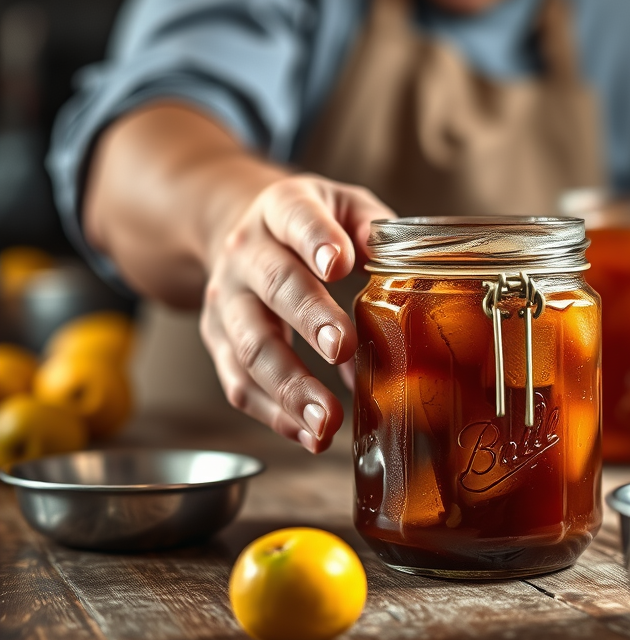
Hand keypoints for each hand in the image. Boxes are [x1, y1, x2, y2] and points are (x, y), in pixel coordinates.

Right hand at [200, 175, 392, 451]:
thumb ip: (373, 228)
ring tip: (327, 419)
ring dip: (289, 386)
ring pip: (250, 345)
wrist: (240, 230)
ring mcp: (226, 300)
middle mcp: (246, 253)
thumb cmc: (310, 222)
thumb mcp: (343, 204)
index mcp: (282, 208)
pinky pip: (238, 383)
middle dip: (308, 318)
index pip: (297, 218)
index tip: (339, 265)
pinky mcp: (217, 340)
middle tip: (341, 347)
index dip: (316, 240)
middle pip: (274, 285)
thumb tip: (402, 271)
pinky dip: (273, 414)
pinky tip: (308, 434)